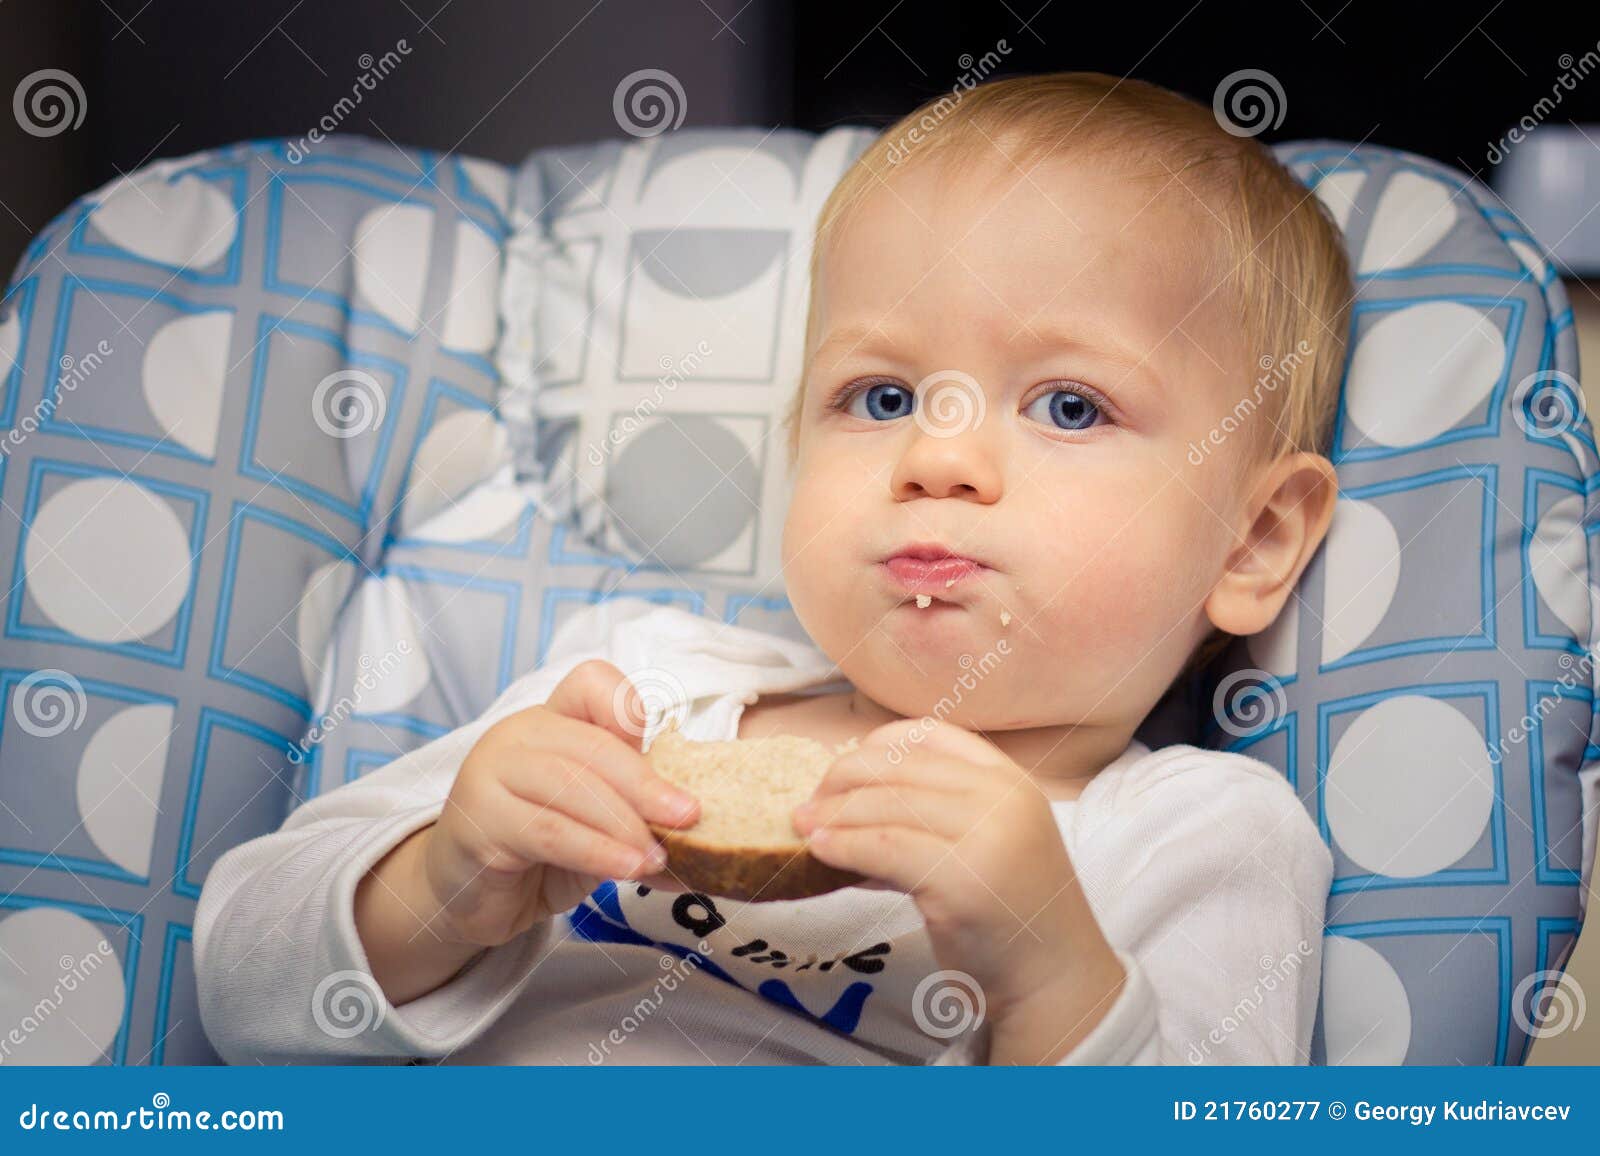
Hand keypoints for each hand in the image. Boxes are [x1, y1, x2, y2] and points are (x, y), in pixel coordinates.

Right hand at [413, 659, 699, 948]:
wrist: (471, 896)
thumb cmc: (540, 851)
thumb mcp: (596, 821)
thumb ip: (634, 809)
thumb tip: (699, 827)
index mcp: (550, 720)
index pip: (592, 683)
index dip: (630, 710)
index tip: (665, 753)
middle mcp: (517, 734)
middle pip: (592, 744)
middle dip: (647, 784)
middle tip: (687, 818)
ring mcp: (491, 771)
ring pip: (570, 786)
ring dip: (624, 825)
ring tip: (657, 857)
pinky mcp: (478, 819)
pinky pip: (548, 831)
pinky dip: (596, 851)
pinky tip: (626, 870)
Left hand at [790, 717, 1115, 1021]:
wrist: (1053, 979)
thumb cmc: (1008, 915)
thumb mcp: (979, 846)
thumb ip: (927, 820)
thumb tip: (844, 806)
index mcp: (1009, 779)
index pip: (930, 735)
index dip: (877, 745)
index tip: (843, 769)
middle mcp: (1001, 797)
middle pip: (899, 767)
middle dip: (843, 779)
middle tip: (809, 802)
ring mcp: (986, 835)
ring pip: (886, 805)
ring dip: (833, 814)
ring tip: (802, 826)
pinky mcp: (961, 879)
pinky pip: (883, 849)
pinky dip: (842, 846)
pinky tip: (820, 852)